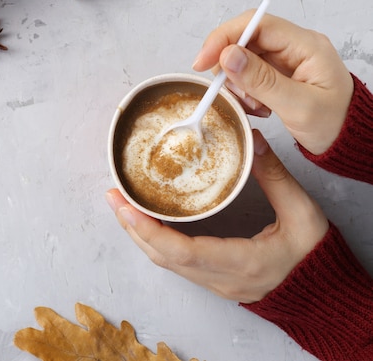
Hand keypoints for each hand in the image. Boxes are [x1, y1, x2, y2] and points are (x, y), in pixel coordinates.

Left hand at [105, 130, 328, 303]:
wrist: (323, 296)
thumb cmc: (316, 258)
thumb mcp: (303, 214)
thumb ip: (274, 177)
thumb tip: (252, 140)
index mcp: (241, 263)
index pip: (182, 252)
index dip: (149, 230)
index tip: (125, 207)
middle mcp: (220, 278)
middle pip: (162, 257)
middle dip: (132, 226)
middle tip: (112, 196)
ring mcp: (214, 282)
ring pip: (165, 261)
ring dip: (140, 233)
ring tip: (122, 204)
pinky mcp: (213, 279)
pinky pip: (175, 262)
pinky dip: (156, 240)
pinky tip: (146, 220)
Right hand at [193, 12, 352, 154]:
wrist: (348, 140)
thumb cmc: (335, 124)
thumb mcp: (298, 106)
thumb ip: (261, 80)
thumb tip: (227, 56)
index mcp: (305, 45)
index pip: (255, 24)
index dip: (224, 38)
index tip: (203, 62)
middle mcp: (294, 46)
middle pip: (244, 39)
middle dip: (228, 65)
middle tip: (228, 92)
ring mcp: (285, 59)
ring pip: (242, 58)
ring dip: (236, 82)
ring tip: (253, 106)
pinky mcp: (277, 73)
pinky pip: (248, 73)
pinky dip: (243, 90)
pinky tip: (256, 107)